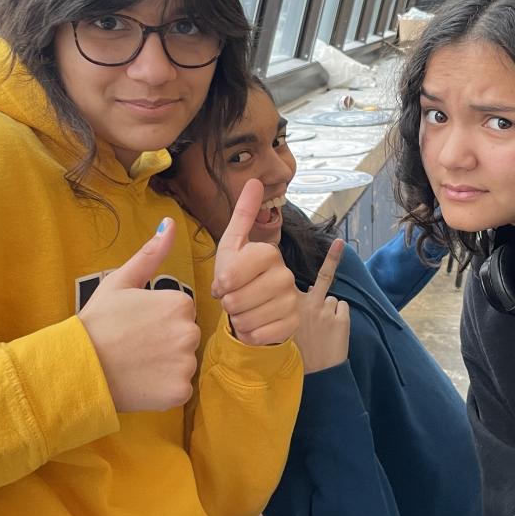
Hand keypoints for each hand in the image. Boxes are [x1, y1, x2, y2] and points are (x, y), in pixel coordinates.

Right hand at [79, 219, 199, 411]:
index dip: (158, 318)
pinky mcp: (179, 392)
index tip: (137, 325)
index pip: (181, 311)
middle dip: (166, 341)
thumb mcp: (121, 281)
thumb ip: (151, 254)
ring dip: (166, 365)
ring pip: (183, 362)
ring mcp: (186, 364)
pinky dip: (163, 388)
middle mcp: (190, 332)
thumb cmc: (97, 322)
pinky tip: (141, 382)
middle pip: (186, 336)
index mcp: (180, 303)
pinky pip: (179, 388)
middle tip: (135, 345)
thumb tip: (170, 223)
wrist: (76, 368)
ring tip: (137, 364)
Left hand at [211, 179, 298, 345]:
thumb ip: (243, 214)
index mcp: (269, 253)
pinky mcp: (292, 324)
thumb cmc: (238, 276)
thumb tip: (255, 180)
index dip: (222, 283)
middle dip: (227, 304)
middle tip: (234, 298)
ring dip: (237, 320)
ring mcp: (292, 301)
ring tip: (244, 310)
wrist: (257, 306)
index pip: (232, 274)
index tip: (224, 283)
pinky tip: (254, 325)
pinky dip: (249, 334)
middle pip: (236, 300)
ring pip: (246, 320)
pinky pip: (258, 336)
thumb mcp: (234, 244)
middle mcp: (286, 275)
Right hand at [295, 239, 349, 373]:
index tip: (330, 242)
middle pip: (323, 277)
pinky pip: (342, 309)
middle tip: (338, 243)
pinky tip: (332, 332)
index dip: (311, 261)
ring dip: (329, 310)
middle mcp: (307, 304)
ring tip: (322, 330)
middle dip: (333, 257)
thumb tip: (310, 290)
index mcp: (289, 305)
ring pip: (332, 299)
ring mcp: (325, 311)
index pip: (294, 278)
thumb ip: (291, 308)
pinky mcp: (341, 319)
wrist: (315, 376)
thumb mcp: (283, 328)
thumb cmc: (296, 352)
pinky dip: (339, 318)